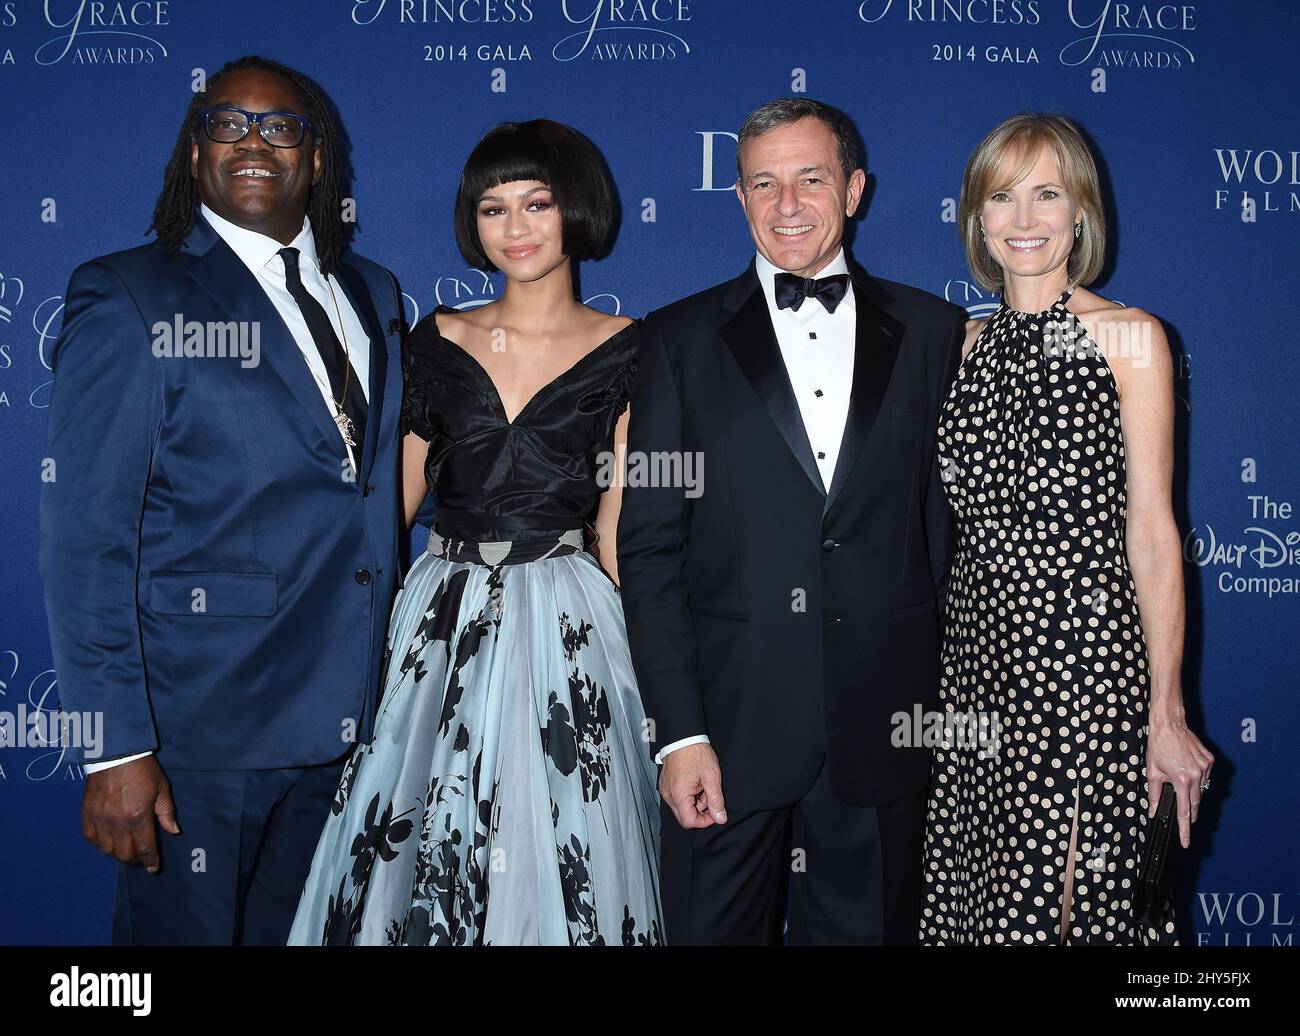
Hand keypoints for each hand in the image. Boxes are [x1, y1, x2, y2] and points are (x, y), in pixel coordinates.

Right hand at [82, 756, 180, 872]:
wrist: (115, 754)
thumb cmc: (142, 770)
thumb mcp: (161, 789)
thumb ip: (166, 813)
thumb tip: (174, 831)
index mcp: (138, 816)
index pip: (145, 847)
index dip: (150, 860)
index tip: (153, 868)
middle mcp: (117, 822)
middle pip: (124, 853)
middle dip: (135, 859)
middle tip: (141, 857)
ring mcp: (100, 819)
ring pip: (107, 850)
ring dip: (117, 854)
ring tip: (126, 850)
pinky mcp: (87, 814)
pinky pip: (91, 839)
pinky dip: (100, 845)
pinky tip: (108, 842)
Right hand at [659, 743, 726, 829]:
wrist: (684, 737)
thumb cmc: (696, 753)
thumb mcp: (712, 777)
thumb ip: (716, 801)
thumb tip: (720, 818)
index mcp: (679, 794)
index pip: (689, 821)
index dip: (704, 821)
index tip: (715, 812)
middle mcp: (668, 795)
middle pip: (684, 817)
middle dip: (700, 811)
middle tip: (710, 796)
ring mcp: (665, 790)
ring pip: (682, 808)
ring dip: (695, 803)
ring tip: (703, 786)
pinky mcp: (666, 785)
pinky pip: (677, 799)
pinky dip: (688, 796)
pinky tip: (695, 784)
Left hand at [1146, 710, 1213, 848]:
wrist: (1170, 724)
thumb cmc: (1159, 746)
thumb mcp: (1152, 771)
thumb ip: (1153, 794)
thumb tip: (1152, 810)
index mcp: (1182, 780)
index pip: (1185, 811)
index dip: (1185, 829)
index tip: (1185, 842)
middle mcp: (1197, 775)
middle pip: (1195, 803)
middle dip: (1190, 813)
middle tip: (1185, 820)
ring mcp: (1206, 768)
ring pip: (1201, 790)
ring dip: (1191, 792)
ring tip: (1179, 781)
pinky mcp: (1210, 761)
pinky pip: (1205, 777)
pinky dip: (1197, 780)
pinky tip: (1186, 771)